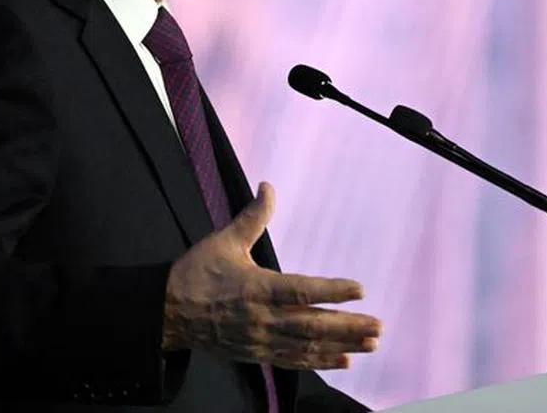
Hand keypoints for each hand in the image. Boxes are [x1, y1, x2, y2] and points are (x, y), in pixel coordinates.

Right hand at [162, 182, 381, 370]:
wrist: (169, 313)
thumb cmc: (197, 273)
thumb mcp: (224, 240)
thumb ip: (252, 216)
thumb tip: (268, 186)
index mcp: (255, 288)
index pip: (300, 291)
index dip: (331, 290)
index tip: (360, 289)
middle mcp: (261, 318)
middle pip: (311, 325)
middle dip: (347, 326)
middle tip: (378, 326)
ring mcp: (260, 340)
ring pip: (307, 346)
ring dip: (341, 345)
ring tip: (371, 344)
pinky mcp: (257, 353)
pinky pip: (293, 360)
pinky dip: (319, 361)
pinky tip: (344, 359)